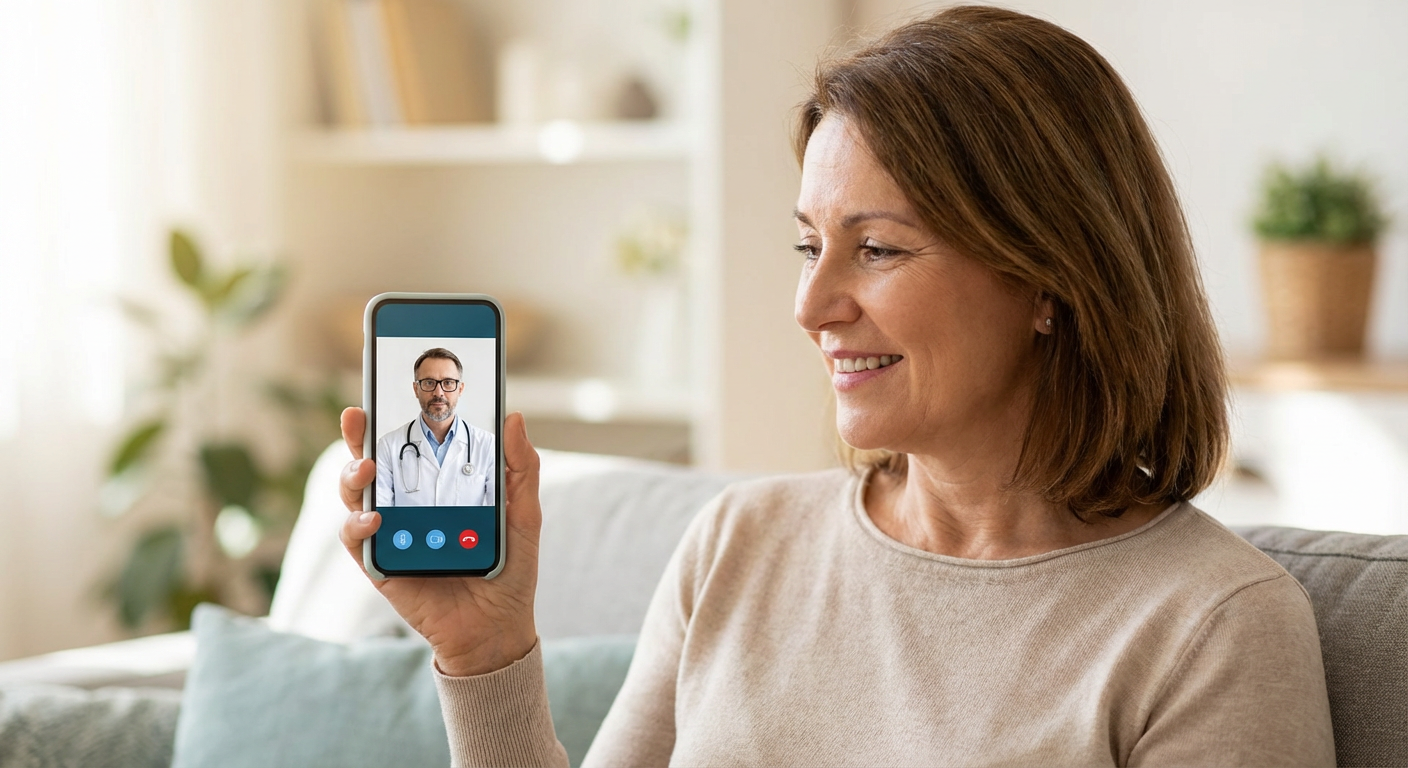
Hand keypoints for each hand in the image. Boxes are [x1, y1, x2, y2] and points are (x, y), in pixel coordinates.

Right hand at [338, 407, 540, 675]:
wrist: (498, 628)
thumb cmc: (509, 568)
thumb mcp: (523, 514)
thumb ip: (520, 468)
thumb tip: (514, 417)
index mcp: (437, 487)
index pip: (408, 445)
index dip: (390, 418)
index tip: (381, 392)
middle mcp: (406, 506)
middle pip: (371, 464)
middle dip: (357, 438)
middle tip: (357, 417)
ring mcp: (390, 535)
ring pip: (354, 497)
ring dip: (353, 477)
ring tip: (367, 469)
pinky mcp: (379, 566)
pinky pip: (357, 541)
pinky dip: (358, 527)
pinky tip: (373, 519)